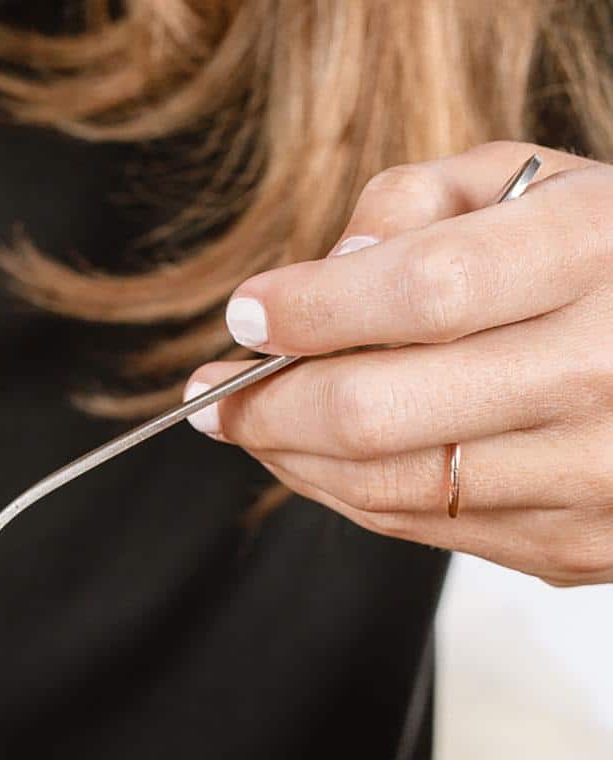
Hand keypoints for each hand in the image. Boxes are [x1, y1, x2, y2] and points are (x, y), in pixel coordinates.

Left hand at [183, 143, 612, 586]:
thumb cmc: (611, 261)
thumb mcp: (540, 184)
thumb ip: (424, 200)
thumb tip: (328, 268)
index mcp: (598, 256)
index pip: (420, 291)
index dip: (310, 310)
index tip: (249, 312)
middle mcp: (602, 372)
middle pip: (377, 411)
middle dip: (267, 402)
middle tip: (216, 386)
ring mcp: (591, 474)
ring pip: (383, 484)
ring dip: (288, 456)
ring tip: (248, 419)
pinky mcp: (572, 545)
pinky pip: (419, 525)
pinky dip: (343, 490)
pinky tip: (311, 455)